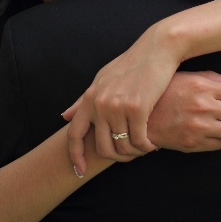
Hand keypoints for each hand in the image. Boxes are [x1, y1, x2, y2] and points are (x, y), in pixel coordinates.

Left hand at [62, 23, 181, 174]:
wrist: (156, 49)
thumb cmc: (131, 64)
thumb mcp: (102, 79)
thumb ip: (83, 100)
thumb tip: (64, 116)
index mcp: (90, 97)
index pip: (73, 134)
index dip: (75, 156)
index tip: (79, 171)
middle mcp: (100, 103)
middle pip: (102, 148)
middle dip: (117, 158)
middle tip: (131, 155)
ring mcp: (117, 105)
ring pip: (123, 147)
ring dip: (135, 152)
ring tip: (144, 146)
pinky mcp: (137, 108)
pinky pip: (139, 141)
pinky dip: (147, 147)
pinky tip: (152, 143)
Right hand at [147, 71, 220, 151]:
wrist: (140, 117)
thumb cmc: (162, 93)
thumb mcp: (184, 76)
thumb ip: (212, 78)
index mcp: (202, 86)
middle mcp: (203, 106)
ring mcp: (200, 126)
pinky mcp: (194, 143)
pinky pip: (220, 144)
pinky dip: (219, 139)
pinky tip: (210, 132)